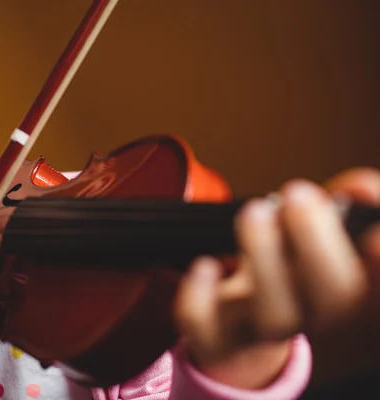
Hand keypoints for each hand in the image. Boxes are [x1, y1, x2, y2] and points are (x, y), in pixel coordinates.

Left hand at [173, 167, 379, 387]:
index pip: (377, 286)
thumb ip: (342, 207)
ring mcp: (264, 329)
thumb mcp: (315, 236)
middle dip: (319, 243)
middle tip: (298, 194)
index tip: (373, 234)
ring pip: (277, 315)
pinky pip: (209, 328)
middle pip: (336, 296)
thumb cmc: (284, 272)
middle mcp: (314, 314)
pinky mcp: (218, 336)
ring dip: (266, 260)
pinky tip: (205, 266)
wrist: (240, 330)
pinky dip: (202, 298)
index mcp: (349, 289)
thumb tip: (357, 188)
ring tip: (256, 212)